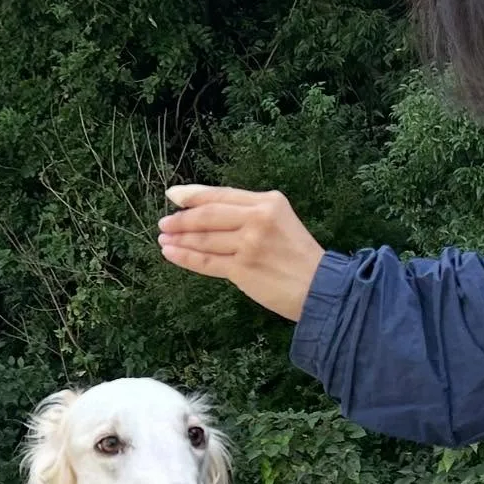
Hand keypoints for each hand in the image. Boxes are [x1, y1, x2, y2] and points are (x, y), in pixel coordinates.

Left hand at [158, 185, 325, 321]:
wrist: (319, 289)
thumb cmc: (300, 259)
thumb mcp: (281, 222)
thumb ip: (252, 215)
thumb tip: (211, 216)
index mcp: (268, 201)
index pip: (222, 195)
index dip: (193, 195)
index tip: (173, 195)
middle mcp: (257, 218)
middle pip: (208, 215)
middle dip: (181, 219)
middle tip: (164, 223)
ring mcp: (249, 244)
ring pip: (205, 238)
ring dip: (180, 239)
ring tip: (163, 239)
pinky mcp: (243, 269)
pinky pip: (207, 262)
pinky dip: (186, 257)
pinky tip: (171, 253)